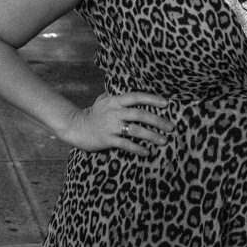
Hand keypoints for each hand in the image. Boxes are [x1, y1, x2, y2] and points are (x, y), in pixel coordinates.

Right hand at [59, 91, 174, 156]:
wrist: (75, 127)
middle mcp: (114, 112)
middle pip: (140, 114)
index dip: (152, 99)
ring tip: (164, 141)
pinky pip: (126, 144)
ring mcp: (111, 126)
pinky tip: (147, 152)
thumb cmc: (92, 114)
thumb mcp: (103, 101)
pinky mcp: (107, 140)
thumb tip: (131, 94)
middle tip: (171, 127)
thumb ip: (116, 97)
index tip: (166, 104)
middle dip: (157, 120)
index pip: (136, 97)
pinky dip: (138, 148)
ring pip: (135, 130)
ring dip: (151, 136)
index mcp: (115, 101)